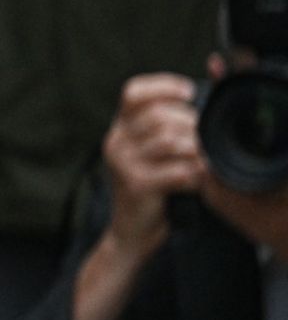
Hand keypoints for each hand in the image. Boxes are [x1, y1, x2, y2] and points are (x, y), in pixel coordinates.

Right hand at [69, 73, 201, 319]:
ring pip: (170, 141)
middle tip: (203, 140)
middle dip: (190, 123)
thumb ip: (164, 131)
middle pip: (158, 115)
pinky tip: (197, 180)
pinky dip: (194, 174)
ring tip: (203, 161)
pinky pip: (177, 171)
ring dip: (196, 150)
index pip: (134, 93)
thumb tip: (199, 107)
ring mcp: (124, 163)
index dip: (163, 86)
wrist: (129, 233)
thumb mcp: (148, 155)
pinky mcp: (137, 185)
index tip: (189, 92)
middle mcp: (116, 142)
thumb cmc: (149, 191)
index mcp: (119, 130)